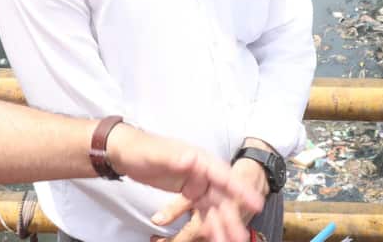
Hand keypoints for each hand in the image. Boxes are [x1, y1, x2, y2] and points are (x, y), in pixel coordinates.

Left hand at [105, 125, 262, 241]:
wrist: (127, 153)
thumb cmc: (142, 149)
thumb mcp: (157, 154)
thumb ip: (174, 158)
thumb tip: (190, 159)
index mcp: (199, 160)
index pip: (223, 175)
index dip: (239, 189)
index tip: (255, 202)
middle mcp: (202, 172)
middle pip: (221, 196)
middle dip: (231, 216)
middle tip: (241, 236)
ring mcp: (197, 184)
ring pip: (214, 207)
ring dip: (222, 225)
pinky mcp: (190, 193)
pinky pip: (202, 211)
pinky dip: (208, 224)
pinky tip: (212, 236)